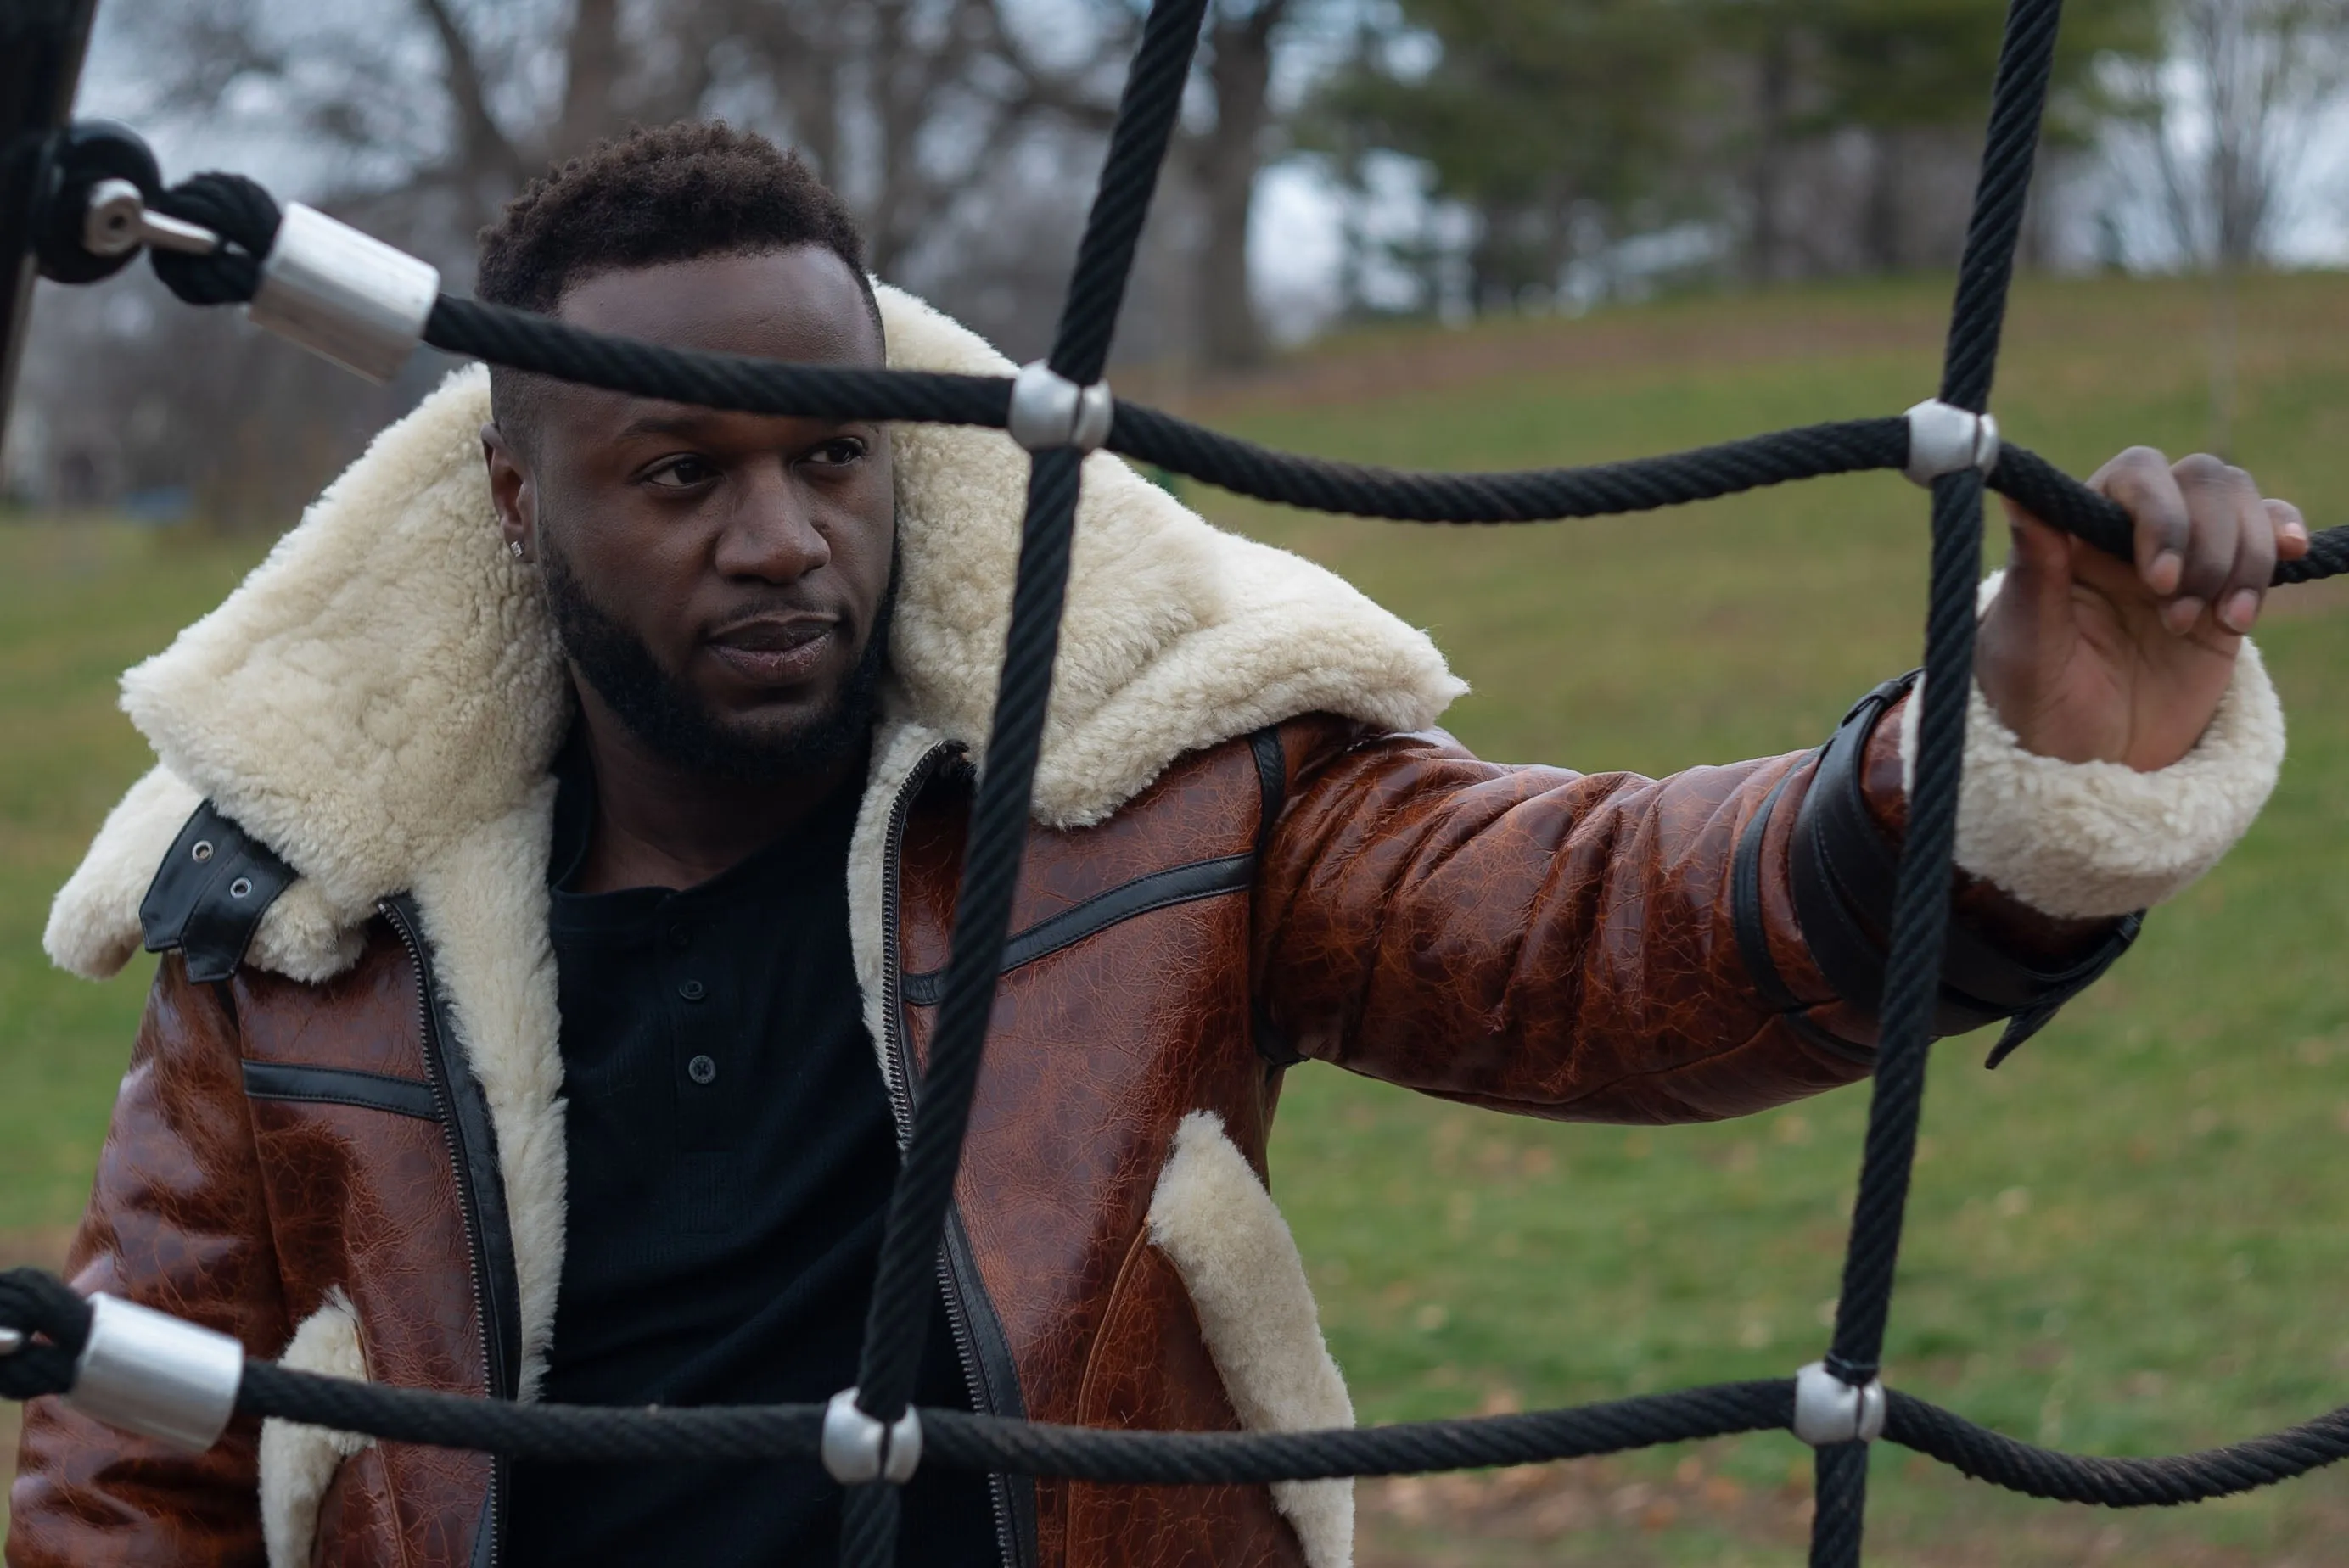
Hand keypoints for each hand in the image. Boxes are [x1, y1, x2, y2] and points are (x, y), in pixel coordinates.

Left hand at [1974, 449, 2308, 771]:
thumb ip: (2033, 570)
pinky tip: (2272, 579)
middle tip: (2176, 615)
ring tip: (2211, 622)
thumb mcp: (2024, 648)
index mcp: (2076, 533)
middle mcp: (2130, 533)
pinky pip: (2269, 538)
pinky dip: (2281, 546)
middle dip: (2206, 543)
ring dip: (2241, 560)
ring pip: (2239, 503)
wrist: (2084, 765)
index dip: (2160, 513)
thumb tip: (2019, 490)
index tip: (2156, 580)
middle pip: (2200, 479)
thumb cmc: (2034, 705)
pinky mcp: (2224, 591)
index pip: (2135, 476)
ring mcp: (2183, 558)